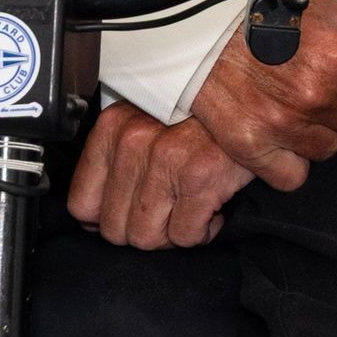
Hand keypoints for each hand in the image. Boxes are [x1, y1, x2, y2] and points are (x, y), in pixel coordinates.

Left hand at [65, 104, 252, 247]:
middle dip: (145, 229)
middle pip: (115, 228)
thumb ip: (117, 161)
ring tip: (190, 210)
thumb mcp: (147, 122)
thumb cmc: (200, 116)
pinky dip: (202, 232)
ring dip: (172, 233)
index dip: (105, 220)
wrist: (255, 99)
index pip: (82, 204)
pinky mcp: (200, 177)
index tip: (127, 216)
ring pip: (147, 237)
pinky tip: (212, 210)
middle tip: (168, 212)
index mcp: (113, 127)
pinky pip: (185, 236)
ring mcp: (166, 160)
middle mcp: (134, 141)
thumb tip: (94, 216)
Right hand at [183, 0, 336, 192]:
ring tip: (289, 104)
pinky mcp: (251, 145)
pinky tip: (277, 135)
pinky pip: (292, 176)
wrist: (202, 30)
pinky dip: (288, 162)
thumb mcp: (326, 10)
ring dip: (313, 133)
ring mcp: (282, 123)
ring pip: (325, 150)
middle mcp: (313, 94)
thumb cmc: (263, 13)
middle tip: (307, 85)